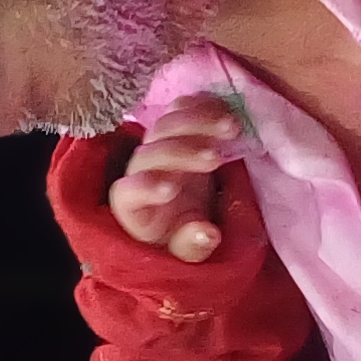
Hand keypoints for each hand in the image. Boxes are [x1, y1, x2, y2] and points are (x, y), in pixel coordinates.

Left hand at [105, 96, 242, 261]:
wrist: (184, 217)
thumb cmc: (180, 240)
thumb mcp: (185, 255)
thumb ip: (192, 247)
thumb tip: (208, 233)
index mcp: (133, 206)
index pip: (128, 192)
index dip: (144, 187)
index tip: (171, 189)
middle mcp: (140, 170)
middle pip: (150, 152)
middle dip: (181, 152)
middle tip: (214, 158)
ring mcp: (157, 145)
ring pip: (166, 123)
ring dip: (198, 121)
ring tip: (231, 127)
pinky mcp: (176, 130)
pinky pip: (183, 108)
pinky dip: (205, 105)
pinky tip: (228, 110)